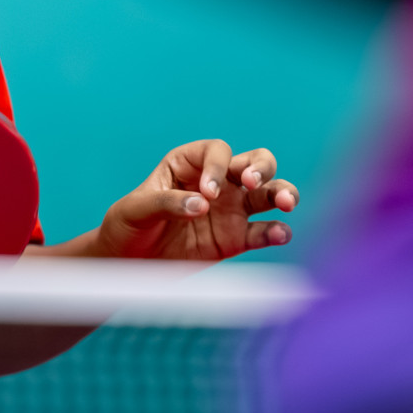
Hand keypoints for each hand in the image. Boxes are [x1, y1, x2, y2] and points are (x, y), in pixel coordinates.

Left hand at [92, 140, 299, 260]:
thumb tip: (203, 205)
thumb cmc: (127, 226)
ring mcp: (231, 209)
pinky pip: (264, 231)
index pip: (216, 151)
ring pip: (269, 193)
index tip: (206, 193)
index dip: (216, 166)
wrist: (128, 261)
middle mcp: (216, 181)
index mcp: (188, 164)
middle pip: (254, 162)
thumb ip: (166, 203)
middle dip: (261, 167)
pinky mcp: (237, 238)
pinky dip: (277, 231)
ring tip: (286, 202)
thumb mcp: (134, 210)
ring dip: (283, 192)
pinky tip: (280, 234)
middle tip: (251, 183)